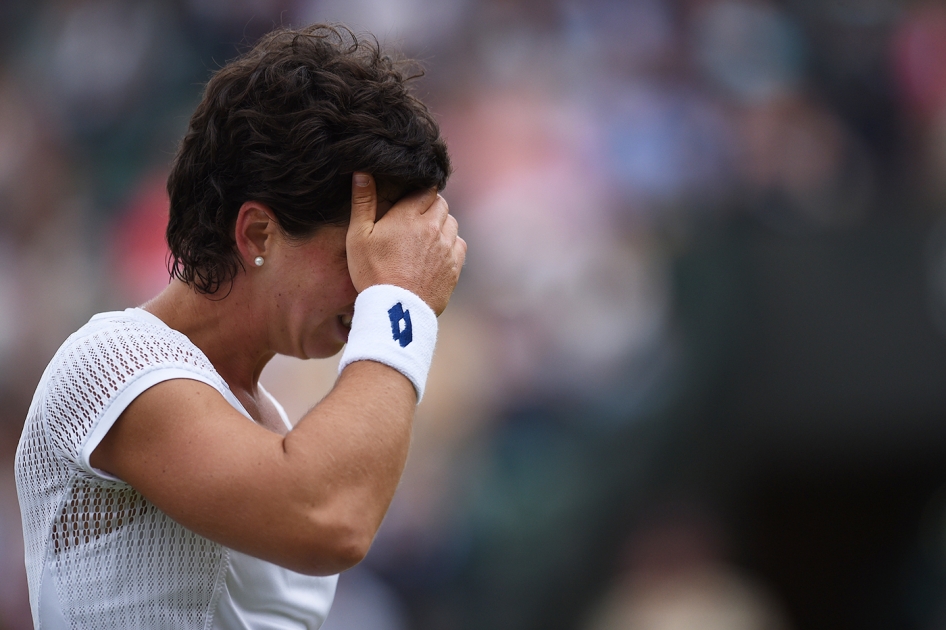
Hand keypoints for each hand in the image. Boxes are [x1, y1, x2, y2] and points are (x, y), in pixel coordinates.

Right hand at [346, 172, 465, 314]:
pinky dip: (450, 244)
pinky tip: (436, 253)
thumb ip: (363, 202)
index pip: (425, 189)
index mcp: (408, 216)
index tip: (410, 201)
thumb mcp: (358, 236)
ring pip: (451, 223)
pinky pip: (459, 244)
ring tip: (425, 236)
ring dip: (441, 224)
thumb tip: (363, 172)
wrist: (395, 309)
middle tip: (414, 219)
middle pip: (440, 204)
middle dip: (430, 206)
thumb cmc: (371, 272)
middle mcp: (432, 228)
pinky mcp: (455, 266)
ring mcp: (446, 247)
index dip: (418, 192)